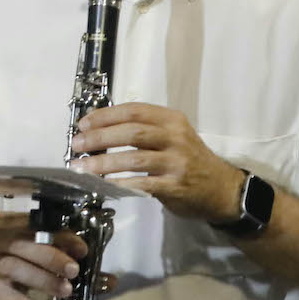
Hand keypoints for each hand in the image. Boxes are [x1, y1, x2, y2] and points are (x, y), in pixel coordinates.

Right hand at [0, 210, 88, 299]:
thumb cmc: (2, 248)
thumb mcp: (16, 236)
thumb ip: (45, 240)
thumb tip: (84, 252)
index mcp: (7, 223)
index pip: (36, 226)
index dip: (60, 236)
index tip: (81, 248)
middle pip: (26, 247)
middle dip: (52, 258)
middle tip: (74, 269)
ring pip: (21, 273)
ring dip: (46, 282)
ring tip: (67, 290)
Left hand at [70, 102, 244, 223]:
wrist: (221, 189)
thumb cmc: (190, 160)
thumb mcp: (173, 135)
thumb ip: (145, 131)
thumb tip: (100, 131)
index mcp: (171, 119)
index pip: (134, 111)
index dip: (105, 115)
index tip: (84, 123)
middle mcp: (175, 137)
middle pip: (132, 131)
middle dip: (99, 137)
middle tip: (77, 143)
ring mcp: (176, 161)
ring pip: (134, 158)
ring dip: (103, 163)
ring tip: (82, 167)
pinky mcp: (175, 186)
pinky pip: (142, 183)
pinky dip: (120, 183)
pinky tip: (103, 185)